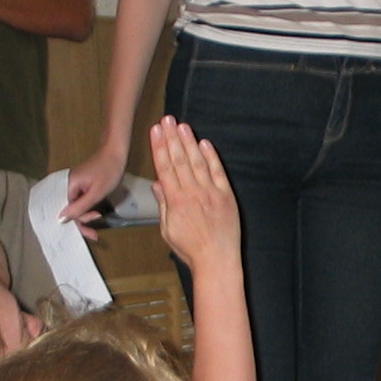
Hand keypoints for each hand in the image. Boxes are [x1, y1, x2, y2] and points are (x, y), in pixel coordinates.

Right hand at [62, 139, 128, 237]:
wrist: (115, 152)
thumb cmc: (108, 171)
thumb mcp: (96, 192)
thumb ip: (80, 207)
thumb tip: (61, 219)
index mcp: (68, 186)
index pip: (67, 212)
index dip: (79, 224)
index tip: (92, 234)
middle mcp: (66, 185)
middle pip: (70, 210)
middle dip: (82, 222)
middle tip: (95, 233)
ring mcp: (73, 184)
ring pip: (75, 206)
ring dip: (85, 216)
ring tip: (97, 221)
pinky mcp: (79, 184)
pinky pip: (79, 200)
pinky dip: (86, 208)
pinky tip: (93, 213)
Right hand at [152, 117, 238, 273]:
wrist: (217, 260)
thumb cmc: (191, 249)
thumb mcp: (168, 230)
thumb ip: (163, 205)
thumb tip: (157, 185)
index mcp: (176, 201)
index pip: (164, 168)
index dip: (158, 147)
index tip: (154, 131)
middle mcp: (192, 193)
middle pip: (180, 159)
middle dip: (171, 138)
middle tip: (167, 120)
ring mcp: (211, 193)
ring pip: (197, 162)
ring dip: (189, 142)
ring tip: (182, 126)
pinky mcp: (226, 196)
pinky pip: (218, 172)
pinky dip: (211, 157)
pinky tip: (204, 143)